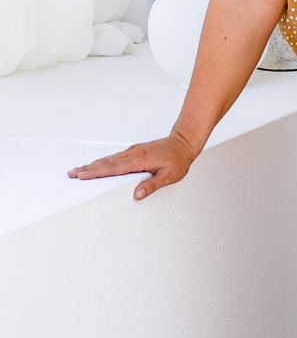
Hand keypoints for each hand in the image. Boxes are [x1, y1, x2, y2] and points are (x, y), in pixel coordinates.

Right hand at [66, 132, 197, 201]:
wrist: (183, 143)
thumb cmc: (178, 160)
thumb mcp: (169, 176)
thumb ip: (152, 185)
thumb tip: (137, 195)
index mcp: (140, 160)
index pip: (114, 168)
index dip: (97, 172)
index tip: (83, 175)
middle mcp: (133, 154)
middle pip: (106, 163)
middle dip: (88, 169)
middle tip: (72, 174)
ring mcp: (132, 152)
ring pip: (108, 159)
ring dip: (92, 165)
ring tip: (78, 170)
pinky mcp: (133, 151)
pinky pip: (114, 158)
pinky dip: (102, 162)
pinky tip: (96, 165)